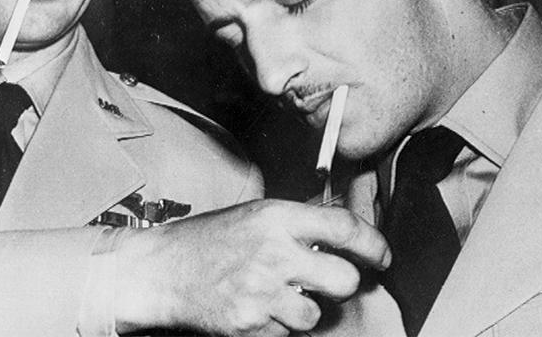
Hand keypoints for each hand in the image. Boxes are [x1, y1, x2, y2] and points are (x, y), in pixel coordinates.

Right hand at [113, 199, 390, 335]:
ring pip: (316, 314)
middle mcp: (273, 252)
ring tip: (278, 295)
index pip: (345, 227)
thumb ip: (297, 224)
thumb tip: (343, 233)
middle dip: (342, 283)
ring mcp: (261, 292)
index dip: (373, 244)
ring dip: (305, 310)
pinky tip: (256, 309)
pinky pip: (286, 334)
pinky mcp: (250, 324)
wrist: (160, 270)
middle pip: (344, 279)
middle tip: (326, 280)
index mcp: (276, 217)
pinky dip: (277, 327)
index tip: (381, 256)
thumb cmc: (206, 240)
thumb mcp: (253, 215)